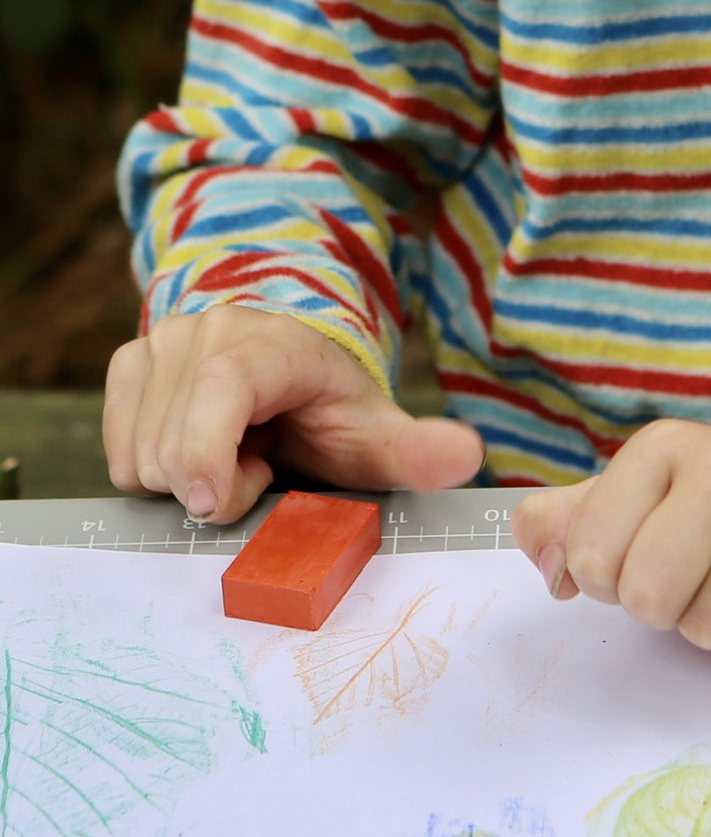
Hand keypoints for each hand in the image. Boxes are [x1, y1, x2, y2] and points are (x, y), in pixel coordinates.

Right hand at [104, 306, 484, 523]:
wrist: (295, 367)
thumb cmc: (334, 407)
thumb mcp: (379, 434)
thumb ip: (419, 451)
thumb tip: (466, 458)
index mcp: (268, 344)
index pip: (219, 389)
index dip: (208, 451)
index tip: (218, 505)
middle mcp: (205, 330)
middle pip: (172, 445)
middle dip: (218, 482)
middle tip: (266, 463)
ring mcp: (160, 343)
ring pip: (139, 457)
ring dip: (190, 479)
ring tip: (240, 451)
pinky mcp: (129, 364)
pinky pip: (117, 456)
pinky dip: (156, 470)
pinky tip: (205, 448)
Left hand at [510, 420, 710, 666]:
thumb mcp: (643, 495)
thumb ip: (570, 522)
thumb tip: (549, 566)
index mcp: (665, 446)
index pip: (590, 556)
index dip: (610, 580)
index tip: (647, 557)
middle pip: (648, 599)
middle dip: (666, 610)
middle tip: (698, 578)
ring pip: (709, 631)